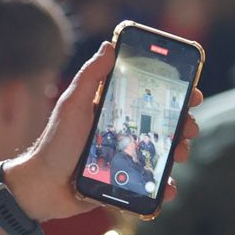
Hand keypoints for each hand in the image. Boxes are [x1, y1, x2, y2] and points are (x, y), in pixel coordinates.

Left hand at [0, 41, 203, 225]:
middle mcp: (124, 132)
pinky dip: (163, 187)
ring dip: (178, 154)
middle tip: (190, 128)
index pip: (152, 97)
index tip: (192, 93)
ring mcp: (127, 158)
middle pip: (165, 126)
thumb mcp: (73, 105)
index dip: (176, 94)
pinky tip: (167, 189)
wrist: (42, 186)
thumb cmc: (55, 143)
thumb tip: (109, 46)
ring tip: (179, 156)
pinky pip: (150, 184)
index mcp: (116, 110)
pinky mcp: (125, 183)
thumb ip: (90, 77)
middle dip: (184, 125)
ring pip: (162, 154)